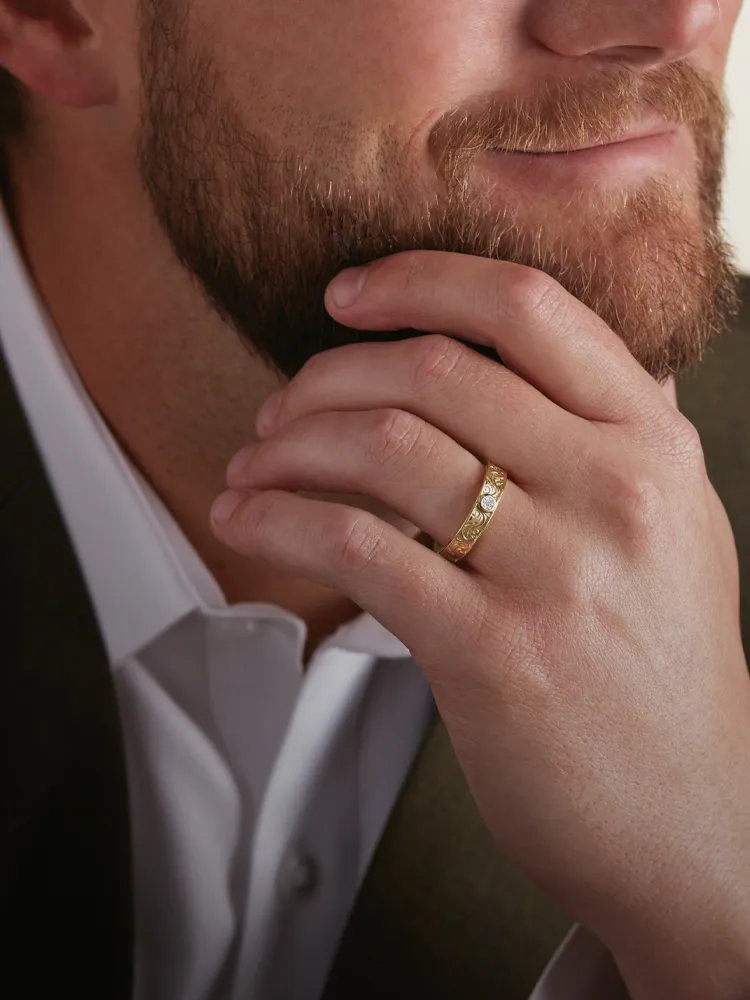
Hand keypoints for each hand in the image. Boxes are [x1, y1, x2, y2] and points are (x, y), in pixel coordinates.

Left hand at [210, 251, 749, 997]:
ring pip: (386, 447)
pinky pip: (359, 545)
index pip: (529, 308)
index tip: (346, 295)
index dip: (420, 278)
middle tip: (279, 408)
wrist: (690, 824)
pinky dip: (281, 519)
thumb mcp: (678, 530)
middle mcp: (615, 490)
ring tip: (252, 465)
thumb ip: (616, 436)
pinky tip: (246, 519)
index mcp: (655, 445)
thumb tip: (541, 354)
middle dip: (327, 374)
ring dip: (291, 446)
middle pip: (435, 369)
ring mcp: (557, 570)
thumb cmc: (666, 676)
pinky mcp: (493, 651)